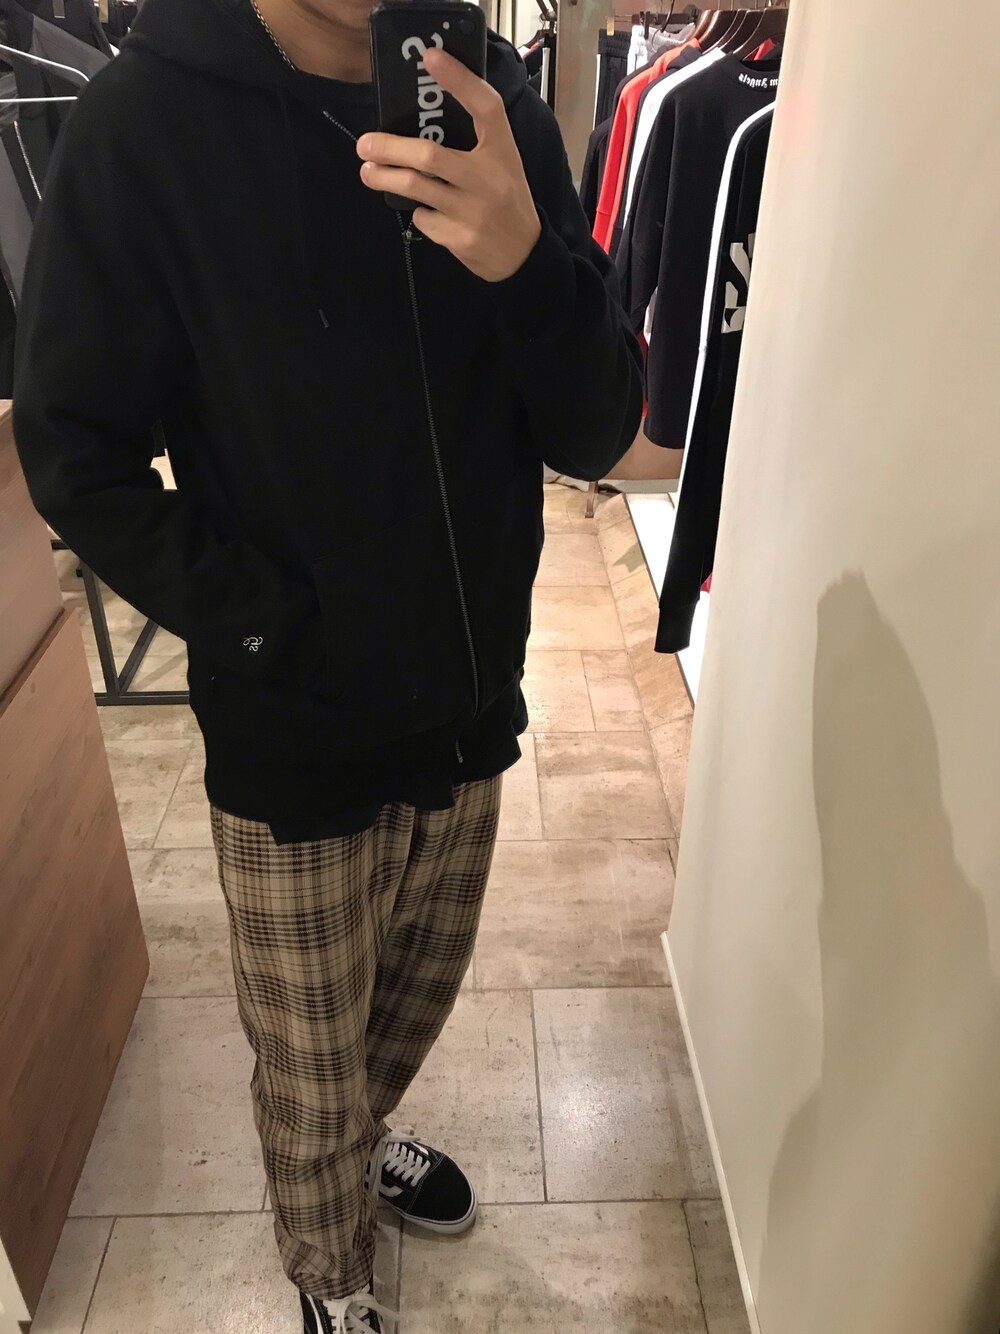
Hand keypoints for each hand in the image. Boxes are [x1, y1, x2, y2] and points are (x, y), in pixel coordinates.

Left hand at [356, 48, 541, 282]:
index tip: (430, 58)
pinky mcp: (460, 240)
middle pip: (430, 156)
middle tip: (365, 144)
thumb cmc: (506, 199)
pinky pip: (424, 219)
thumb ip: (475, 141)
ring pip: (416, 188)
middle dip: (390, 148)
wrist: (523, 255)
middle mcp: (489, 180)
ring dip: (385, 178)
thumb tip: (423, 117)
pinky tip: (428, 212)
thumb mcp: (503, 163)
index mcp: (503, 152)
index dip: (459, 80)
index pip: (486, 107)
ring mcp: (473, 212)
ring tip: (368, 171)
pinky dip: (419, 212)